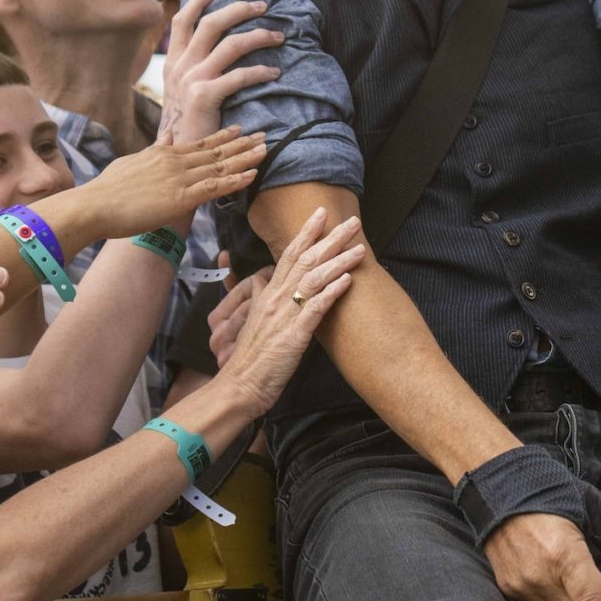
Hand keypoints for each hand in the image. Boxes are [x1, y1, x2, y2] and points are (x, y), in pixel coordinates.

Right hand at [72, 127, 266, 239]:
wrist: (95, 205)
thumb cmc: (107, 190)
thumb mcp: (132, 162)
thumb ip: (154, 150)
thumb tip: (168, 136)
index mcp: (164, 154)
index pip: (200, 143)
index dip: (223, 136)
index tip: (240, 129)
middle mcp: (175, 162)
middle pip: (216, 151)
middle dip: (242, 143)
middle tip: (265, 135)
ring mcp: (179, 179)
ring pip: (220, 166)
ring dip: (245, 158)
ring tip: (266, 149)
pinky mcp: (180, 198)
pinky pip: (215, 187)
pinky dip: (236, 180)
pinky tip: (252, 175)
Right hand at [158, 0, 282, 143]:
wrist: (175, 160)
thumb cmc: (186, 130)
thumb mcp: (180, 96)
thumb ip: (191, 73)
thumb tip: (209, 54)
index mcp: (173, 64)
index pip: (182, 20)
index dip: (200, 0)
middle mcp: (180, 67)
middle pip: (210, 23)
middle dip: (239, 9)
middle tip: (263, 6)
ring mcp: (191, 80)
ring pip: (230, 44)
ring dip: (259, 36)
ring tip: (279, 36)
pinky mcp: (205, 96)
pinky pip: (240, 75)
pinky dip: (261, 70)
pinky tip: (275, 72)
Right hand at [213, 208, 364, 417]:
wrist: (240, 385)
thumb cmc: (250, 357)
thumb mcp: (253, 319)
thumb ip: (259, 296)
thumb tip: (262, 278)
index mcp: (268, 294)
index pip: (288, 254)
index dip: (306, 233)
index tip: (322, 214)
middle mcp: (276, 299)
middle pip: (305, 259)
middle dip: (330, 237)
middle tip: (352, 221)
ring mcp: (285, 316)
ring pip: (314, 279)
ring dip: (338, 261)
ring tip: (360, 248)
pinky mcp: (294, 335)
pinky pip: (316, 308)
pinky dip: (332, 291)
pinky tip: (348, 279)